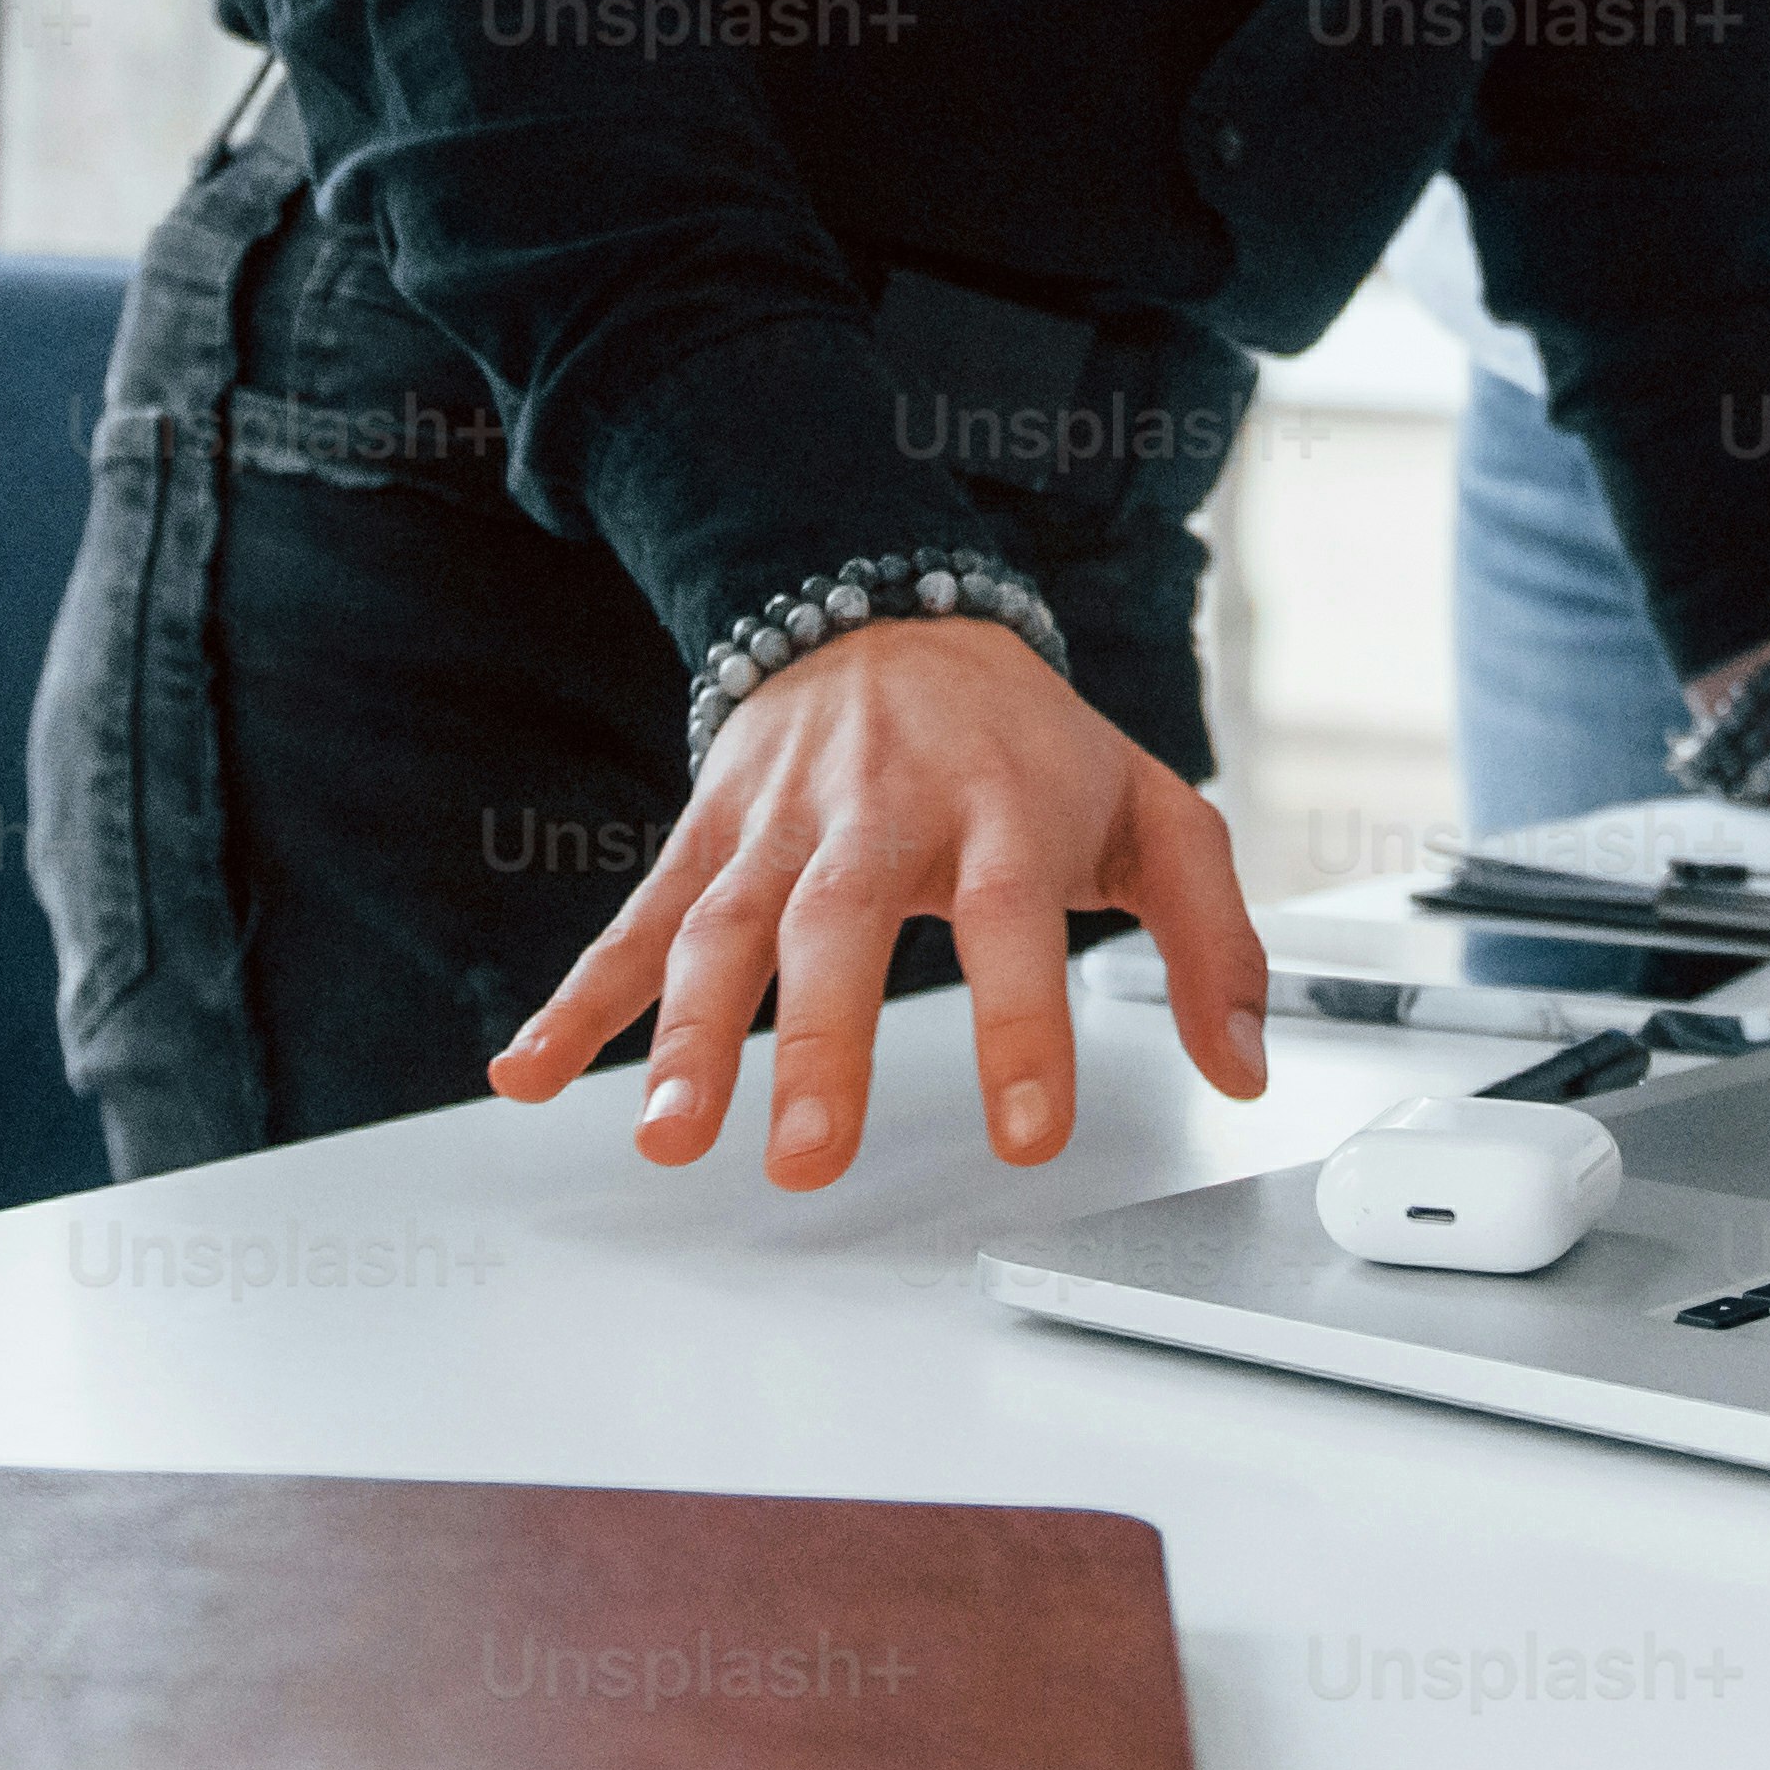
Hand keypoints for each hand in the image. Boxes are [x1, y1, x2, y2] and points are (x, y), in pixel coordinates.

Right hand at [484, 616, 1266, 1184]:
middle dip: (818, 1044)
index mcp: (999, 804)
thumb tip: (1242, 1066)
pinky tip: (527, 1074)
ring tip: (666, 1134)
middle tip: (808, 1160)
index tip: (1027, 1133)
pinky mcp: (706, 835)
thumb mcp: (1154, 811)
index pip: (1011, 915)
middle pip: (837, 922)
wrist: (890, 609)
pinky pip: (634, 921)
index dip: (1020, 1022)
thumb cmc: (1027, 744)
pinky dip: (576, 1001)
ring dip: (684, 1032)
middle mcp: (879, 808)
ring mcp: (779, 822)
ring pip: (721, 925)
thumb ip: (1214, 938)